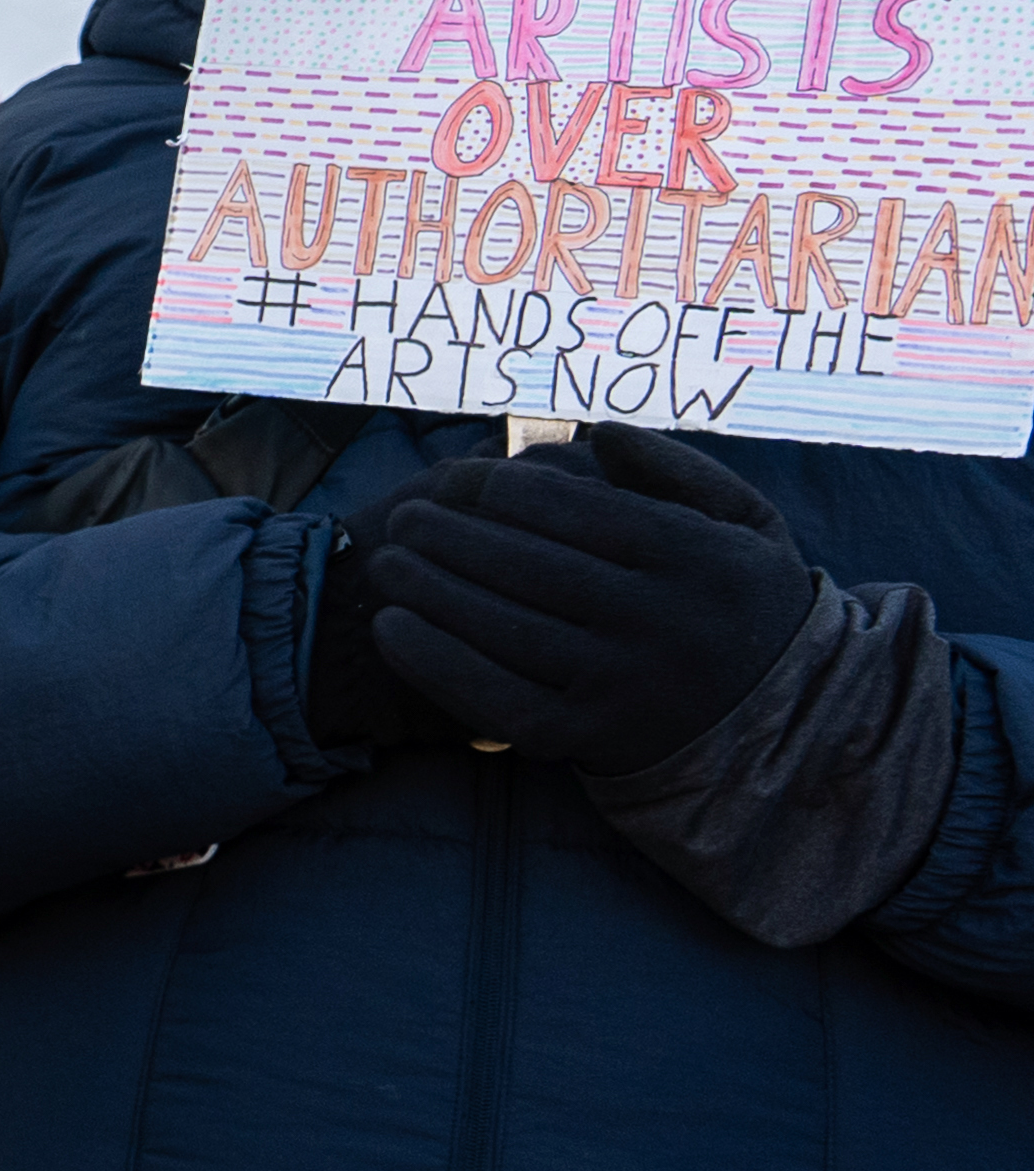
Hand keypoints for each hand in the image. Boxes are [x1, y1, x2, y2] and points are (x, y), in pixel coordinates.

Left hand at [369, 426, 819, 775]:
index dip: (501, 491)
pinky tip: (391, 627)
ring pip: (502, 627)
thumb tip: (598, 432)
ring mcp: (622, 685)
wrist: (784, 720)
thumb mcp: (745, 523)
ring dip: (429, 590)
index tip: (462, 481)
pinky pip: (492, 697)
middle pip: (526, 567)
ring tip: (387, 561)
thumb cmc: (742, 601)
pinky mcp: (588, 738)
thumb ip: (678, 468)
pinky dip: (433, 661)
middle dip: (449, 536)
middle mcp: (659, 621)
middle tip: (403, 517)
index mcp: (695, 557)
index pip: (572, 510)